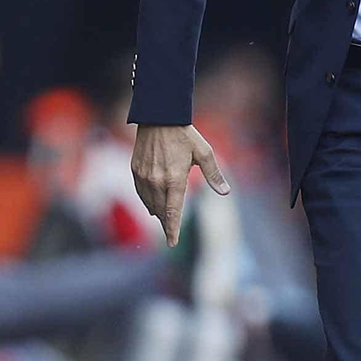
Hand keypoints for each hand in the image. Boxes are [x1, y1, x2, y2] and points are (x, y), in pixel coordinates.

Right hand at [131, 124, 230, 247]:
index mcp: (174, 179)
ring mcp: (144, 176)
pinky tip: (152, 206)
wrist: (158, 117)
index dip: (172, 229)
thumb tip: (225, 192)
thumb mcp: (204, 153)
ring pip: (149, 203)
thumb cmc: (185, 135)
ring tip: (163, 220)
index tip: (172, 243)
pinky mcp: (135, 170)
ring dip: (157, 213)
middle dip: (166, 223)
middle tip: (170, 234)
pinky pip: (141, 193)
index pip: (173, 212)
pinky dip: (147, 201)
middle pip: (161, 211)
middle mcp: (157, 181)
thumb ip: (214, 175)